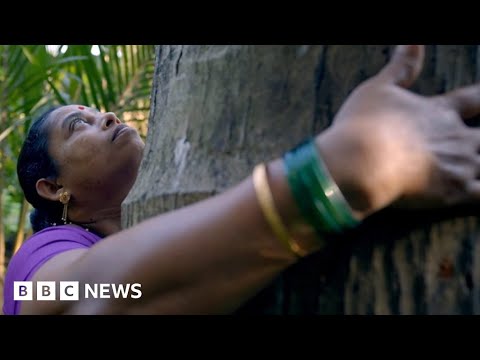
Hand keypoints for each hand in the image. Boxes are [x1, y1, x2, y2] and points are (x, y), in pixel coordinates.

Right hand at [315, 45, 479, 218]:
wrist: (361, 161)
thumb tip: (412, 40)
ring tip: (479, 163)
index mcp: (439, 111)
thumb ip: (401, 66)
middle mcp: (455, 137)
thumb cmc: (364, 124)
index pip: (472, 99)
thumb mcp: (378, 88)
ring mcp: (458, 166)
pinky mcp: (453, 193)